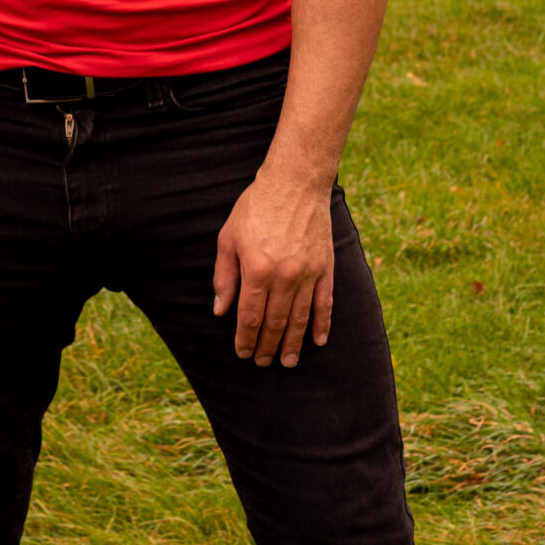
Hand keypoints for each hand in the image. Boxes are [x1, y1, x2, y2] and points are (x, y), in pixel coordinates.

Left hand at [212, 175, 334, 367]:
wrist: (294, 183)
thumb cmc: (255, 207)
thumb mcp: (228, 238)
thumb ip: (224, 276)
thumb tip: (220, 310)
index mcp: (256, 270)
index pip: (250, 316)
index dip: (245, 338)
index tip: (242, 353)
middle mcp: (284, 276)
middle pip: (275, 323)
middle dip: (267, 346)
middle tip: (262, 362)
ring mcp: (308, 273)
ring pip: (300, 319)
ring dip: (293, 344)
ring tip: (288, 362)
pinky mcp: (325, 268)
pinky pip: (325, 303)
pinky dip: (322, 325)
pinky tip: (318, 341)